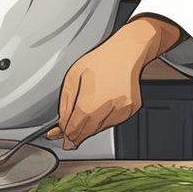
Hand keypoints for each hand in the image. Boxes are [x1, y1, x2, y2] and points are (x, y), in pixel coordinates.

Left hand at [46, 16, 182, 149]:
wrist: (126, 53)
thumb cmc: (101, 60)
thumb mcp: (72, 77)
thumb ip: (65, 104)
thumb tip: (62, 123)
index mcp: (88, 105)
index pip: (73, 130)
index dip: (65, 136)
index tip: (61, 138)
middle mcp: (105, 112)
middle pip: (87, 133)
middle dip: (76, 136)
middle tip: (69, 138)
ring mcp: (120, 112)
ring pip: (100, 129)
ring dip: (91, 127)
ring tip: (87, 115)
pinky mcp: (131, 109)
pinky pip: (114, 121)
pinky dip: (106, 119)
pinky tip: (102, 107)